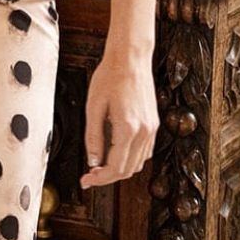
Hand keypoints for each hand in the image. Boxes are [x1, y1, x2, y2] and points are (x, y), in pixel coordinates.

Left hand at [79, 45, 158, 189]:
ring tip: (100, 166)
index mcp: (129, 129)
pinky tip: (116, 153)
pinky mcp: (154, 124)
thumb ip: (93, 137)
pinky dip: (131, 158)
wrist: (130, 58)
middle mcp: (145, 132)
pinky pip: (145, 151)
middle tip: (89, 176)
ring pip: (139, 163)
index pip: (116, 168)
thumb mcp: (93, 107)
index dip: (99, 179)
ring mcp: (152, 128)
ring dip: (120, 169)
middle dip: (108, 177)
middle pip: (129, 170)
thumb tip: (93, 161)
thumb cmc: (110, 76)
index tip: (86, 181)